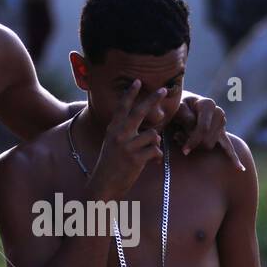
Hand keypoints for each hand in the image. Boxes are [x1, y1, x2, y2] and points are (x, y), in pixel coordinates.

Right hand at [85, 80, 167, 202]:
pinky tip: (153, 163)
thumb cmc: (110, 166)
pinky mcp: (135, 159)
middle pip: (139, 112)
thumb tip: (154, 134)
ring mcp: (127, 146)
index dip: (130, 93)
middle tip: (164, 90)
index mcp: (113, 129)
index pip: (122, 107)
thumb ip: (127, 135)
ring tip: (151, 154)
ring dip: (156, 144)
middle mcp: (119, 134)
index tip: (137, 81)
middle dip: (153, 99)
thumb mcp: (113, 145)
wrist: (103, 186)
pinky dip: (157, 157)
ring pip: (153, 135)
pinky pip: (155, 151)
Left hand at [171, 92, 244, 169]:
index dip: (193, 140)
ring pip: (211, 145)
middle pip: (208, 139)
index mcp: (208, 105)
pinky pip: (229, 146)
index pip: (204, 129)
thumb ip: (185, 117)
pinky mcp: (221, 133)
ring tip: (181, 138)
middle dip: (193, 143)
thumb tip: (193, 128)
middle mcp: (218, 113)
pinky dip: (234, 157)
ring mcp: (221, 123)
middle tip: (177, 138)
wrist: (181, 106)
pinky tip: (240, 168)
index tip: (184, 150)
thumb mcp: (177, 108)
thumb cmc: (177, 106)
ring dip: (196, 146)